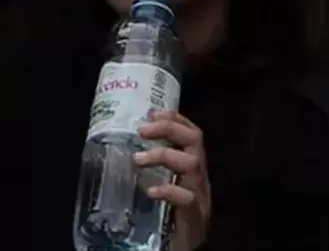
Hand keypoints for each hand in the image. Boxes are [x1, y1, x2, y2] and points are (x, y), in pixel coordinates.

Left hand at [136, 110, 210, 250]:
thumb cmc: (168, 223)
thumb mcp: (161, 192)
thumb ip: (152, 175)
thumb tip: (122, 153)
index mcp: (192, 171)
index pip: (192, 135)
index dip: (176, 119)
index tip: (154, 111)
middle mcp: (199, 179)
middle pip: (195, 142)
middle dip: (171, 129)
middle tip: (144, 128)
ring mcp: (200, 196)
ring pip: (192, 164)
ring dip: (165, 155)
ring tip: (138, 159)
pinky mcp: (195, 217)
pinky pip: (186, 199)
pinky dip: (169, 191)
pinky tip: (152, 190)